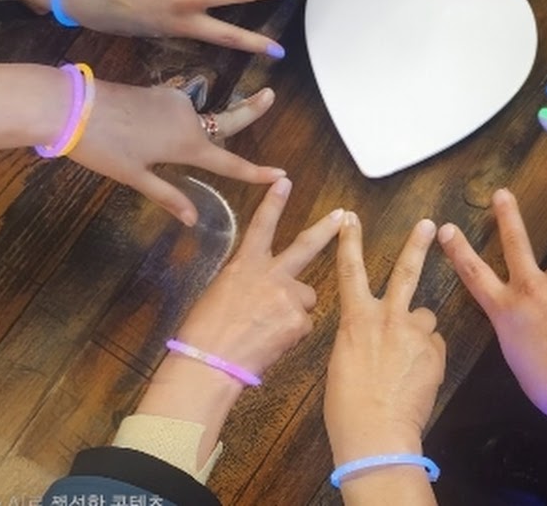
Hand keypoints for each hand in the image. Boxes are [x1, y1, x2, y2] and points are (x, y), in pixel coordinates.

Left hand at [70, 83, 283, 224]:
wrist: (73, 106)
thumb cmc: (104, 148)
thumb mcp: (135, 177)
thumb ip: (168, 195)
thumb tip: (193, 219)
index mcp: (188, 145)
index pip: (230, 164)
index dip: (256, 172)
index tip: (282, 173)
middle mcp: (190, 120)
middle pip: (228, 120)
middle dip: (252, 109)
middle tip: (271, 94)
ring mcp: (175, 102)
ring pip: (197, 118)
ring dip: (200, 127)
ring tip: (170, 145)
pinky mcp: (160, 92)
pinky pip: (179, 110)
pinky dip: (178, 120)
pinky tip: (154, 129)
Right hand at [176, 177, 342, 375]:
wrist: (208, 365)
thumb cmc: (203, 334)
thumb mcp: (218, 293)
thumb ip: (247, 280)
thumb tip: (260, 284)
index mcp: (245, 264)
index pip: (262, 225)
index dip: (274, 202)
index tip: (285, 181)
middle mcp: (271, 274)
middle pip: (305, 246)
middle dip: (326, 229)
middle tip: (343, 215)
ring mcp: (288, 296)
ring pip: (306, 297)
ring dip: (296, 308)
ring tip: (269, 328)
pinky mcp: (299, 320)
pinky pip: (303, 323)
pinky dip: (292, 333)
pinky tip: (272, 343)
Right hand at [325, 214, 444, 463]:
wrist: (377, 434)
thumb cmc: (347, 406)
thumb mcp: (342, 361)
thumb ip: (360, 336)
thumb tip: (373, 333)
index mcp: (356, 318)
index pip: (350, 270)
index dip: (350, 241)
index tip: (350, 218)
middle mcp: (387, 316)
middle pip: (405, 270)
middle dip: (417, 244)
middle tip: (429, 224)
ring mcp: (415, 331)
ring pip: (425, 316)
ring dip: (419, 331)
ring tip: (410, 361)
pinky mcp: (436, 349)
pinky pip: (434, 344)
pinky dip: (428, 355)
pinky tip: (418, 377)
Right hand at [439, 188, 546, 416]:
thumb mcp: (520, 360)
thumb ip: (518, 330)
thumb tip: (526, 320)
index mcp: (506, 311)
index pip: (474, 274)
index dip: (458, 250)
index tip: (446, 227)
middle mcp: (531, 288)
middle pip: (515, 242)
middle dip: (506, 215)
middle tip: (502, 193)